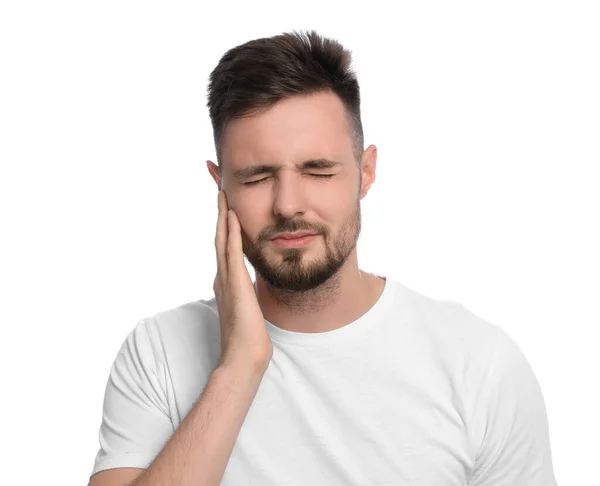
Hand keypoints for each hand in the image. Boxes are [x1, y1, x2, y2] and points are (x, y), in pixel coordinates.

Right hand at [213, 189, 272, 373]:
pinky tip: (231, 214)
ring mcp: (226, 279)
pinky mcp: (235, 283)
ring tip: (222, 191)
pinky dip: (230, 231)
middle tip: (218, 188)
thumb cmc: (248, 338)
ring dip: (222, 214)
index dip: (224, 224)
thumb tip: (249, 288)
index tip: (226, 204)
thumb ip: (247, 295)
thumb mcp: (248, 309)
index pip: (224, 246)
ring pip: (221, 239)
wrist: (243, 357)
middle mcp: (222, 276)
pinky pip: (231, 251)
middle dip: (219, 212)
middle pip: (219, 236)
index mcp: (226, 282)